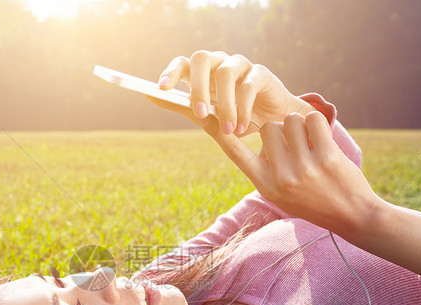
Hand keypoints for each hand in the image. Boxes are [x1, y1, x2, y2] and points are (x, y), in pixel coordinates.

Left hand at [154, 50, 313, 135]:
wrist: (272, 122)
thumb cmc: (233, 116)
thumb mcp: (207, 115)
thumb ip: (182, 105)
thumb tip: (149, 95)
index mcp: (202, 72)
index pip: (183, 62)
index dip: (171, 72)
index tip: (162, 87)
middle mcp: (219, 63)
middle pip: (202, 59)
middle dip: (198, 86)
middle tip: (199, 113)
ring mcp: (241, 65)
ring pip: (226, 73)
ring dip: (224, 103)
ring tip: (228, 129)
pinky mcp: (261, 73)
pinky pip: (249, 85)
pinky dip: (243, 108)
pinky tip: (242, 127)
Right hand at [220, 111, 420, 274]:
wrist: (352, 216)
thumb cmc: (313, 201)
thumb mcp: (280, 193)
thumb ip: (265, 168)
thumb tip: (258, 133)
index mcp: (264, 185)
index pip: (235, 152)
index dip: (218, 130)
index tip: (201, 113)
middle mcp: (281, 177)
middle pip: (268, 127)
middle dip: (281, 127)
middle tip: (295, 142)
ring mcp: (304, 168)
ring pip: (292, 120)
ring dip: (302, 124)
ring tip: (311, 144)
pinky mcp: (327, 157)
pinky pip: (314, 120)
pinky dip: (319, 123)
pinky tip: (323, 139)